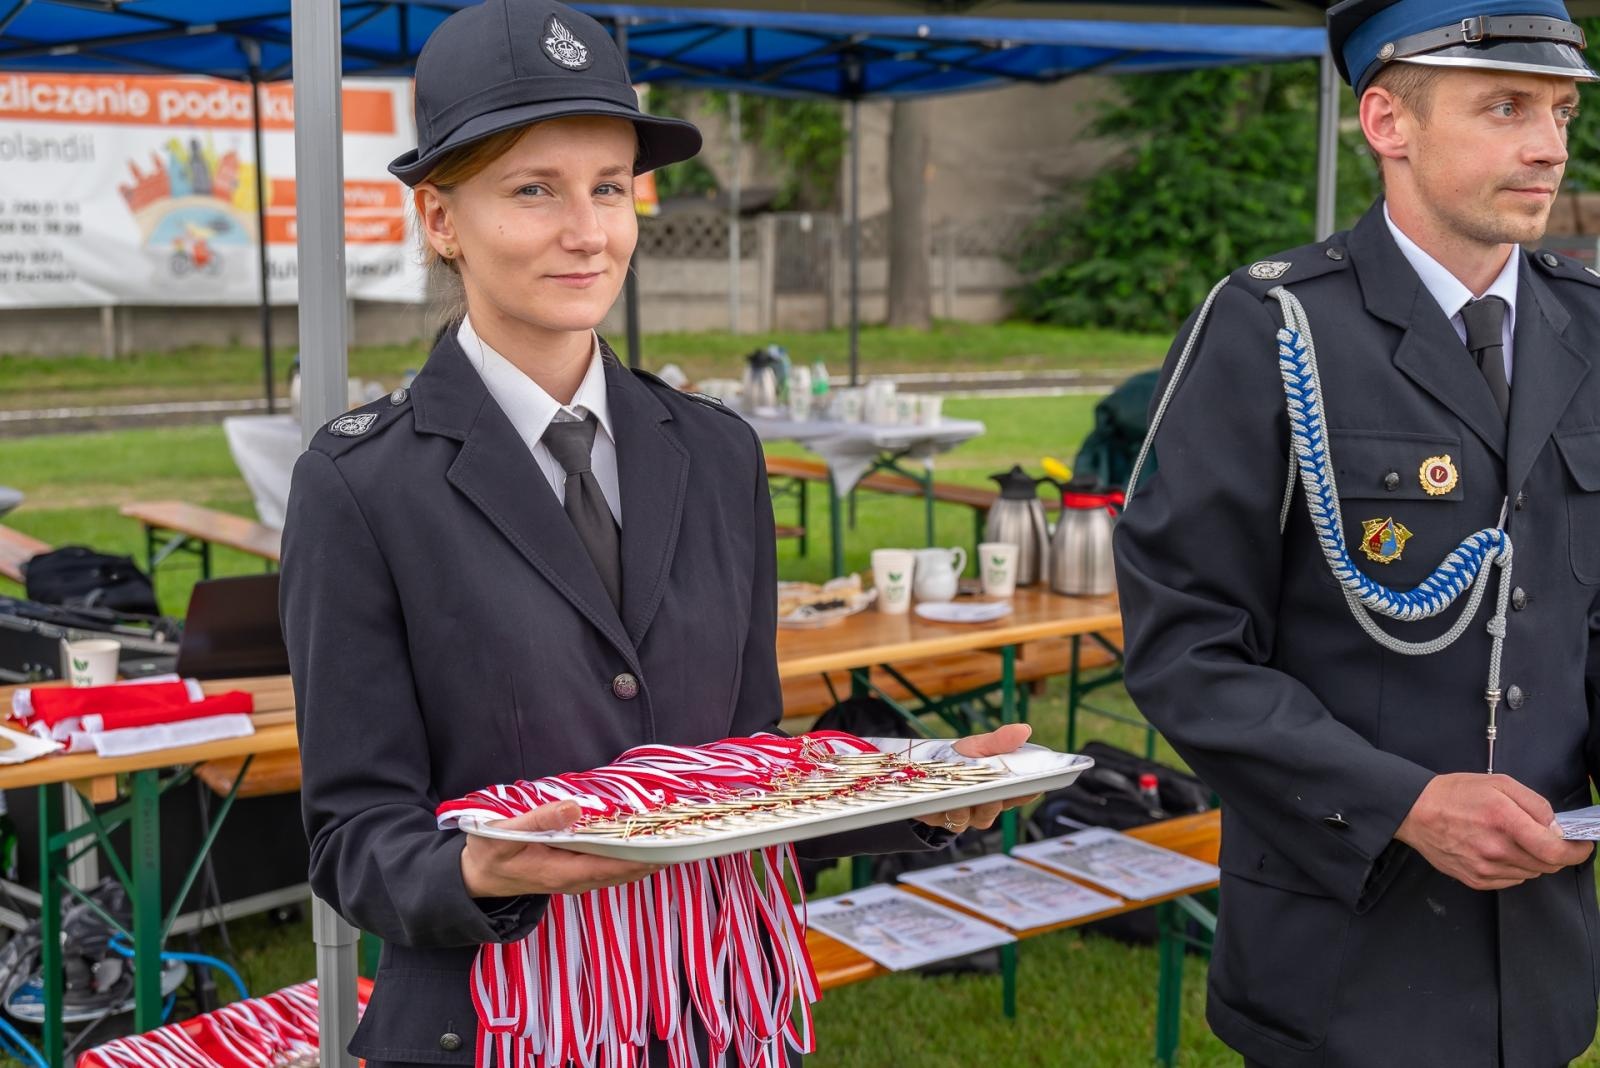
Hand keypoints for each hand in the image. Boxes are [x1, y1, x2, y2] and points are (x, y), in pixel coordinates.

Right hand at [460, 800, 662, 898]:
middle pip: (620, 873)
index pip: (609, 868)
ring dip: (642, 860)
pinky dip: (626, 859)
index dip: (639, 860)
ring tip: (670, 843)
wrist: (473, 878)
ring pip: (616, 873)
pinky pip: (606, 868)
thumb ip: (538, 820)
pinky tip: (640, 846)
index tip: (665, 850)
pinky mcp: (571, 872)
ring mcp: (572, 878)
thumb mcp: (503, 835)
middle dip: (650, 860)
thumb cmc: (487, 853)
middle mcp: (571, 880)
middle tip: (683, 843)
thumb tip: (572, 808)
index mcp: (558, 872)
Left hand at [916, 723, 1040, 833]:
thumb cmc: (957, 758)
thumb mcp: (978, 746)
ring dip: (976, 807)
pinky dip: (953, 810)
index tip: (1036, 785)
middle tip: (998, 793)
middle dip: (999, 800)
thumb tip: (1024, 729)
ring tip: (971, 797)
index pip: (1021, 792)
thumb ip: (1000, 742)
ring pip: (978, 817)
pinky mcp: (943, 818)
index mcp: (1000, 787)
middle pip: (999, 807)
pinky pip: (952, 820)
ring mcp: (967, 814)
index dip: (1029, 790)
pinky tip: (950, 801)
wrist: (920, 768)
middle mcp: (986, 805)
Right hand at [1395, 773, 1592, 891]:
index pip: (1555, 850)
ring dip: (1533, 860)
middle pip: (1546, 865)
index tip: (1583, 846)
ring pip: (1530, 873)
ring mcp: (1484, 868)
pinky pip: (1511, 881)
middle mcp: (1496, 849)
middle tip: (1546, 838)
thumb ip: (1535, 804)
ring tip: (1514, 840)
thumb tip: (1555, 828)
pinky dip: (1514, 868)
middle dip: (1554, 853)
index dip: (1577, 852)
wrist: (1415, 811)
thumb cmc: (1456, 793)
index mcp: (1504, 821)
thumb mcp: (1499, 783)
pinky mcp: (1475, 880)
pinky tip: (1499, 851)